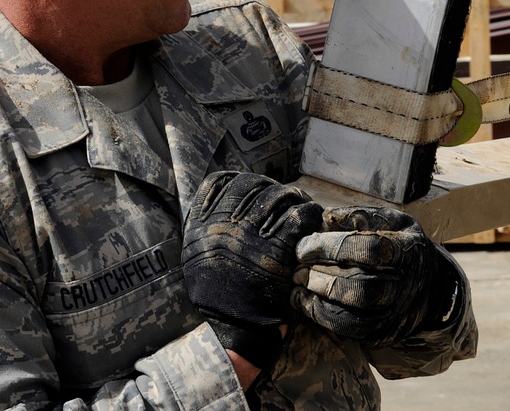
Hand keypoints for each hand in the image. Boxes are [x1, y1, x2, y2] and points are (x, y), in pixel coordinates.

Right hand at [182, 170, 322, 369]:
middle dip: (272, 188)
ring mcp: (250, 236)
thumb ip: (207, 225)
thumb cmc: (219, 294)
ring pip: (278, 195)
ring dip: (293, 196)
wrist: (236, 328)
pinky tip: (312, 218)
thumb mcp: (198, 255)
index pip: (221, 181)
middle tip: (285, 196)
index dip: (242, 181)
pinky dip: (310, 212)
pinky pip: (300, 215)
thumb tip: (225, 197)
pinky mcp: (278, 249)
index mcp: (201, 227)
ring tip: (301, 204)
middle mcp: (223, 227)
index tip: (256, 187)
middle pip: (253, 184)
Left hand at [292, 206, 460, 347]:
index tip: (305, 245)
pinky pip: (350, 330)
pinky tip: (304, 301)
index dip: (333, 247)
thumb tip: (325, 217)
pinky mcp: (382, 331)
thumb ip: (360, 216)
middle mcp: (404, 284)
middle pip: (362, 285)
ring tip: (298, 282)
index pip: (370, 249)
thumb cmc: (401, 246)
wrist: (430, 287)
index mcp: (407, 250)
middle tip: (297, 266)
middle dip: (322, 275)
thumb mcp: (392, 222)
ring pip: (355, 312)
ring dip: (319, 297)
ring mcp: (395, 312)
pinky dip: (322, 315)